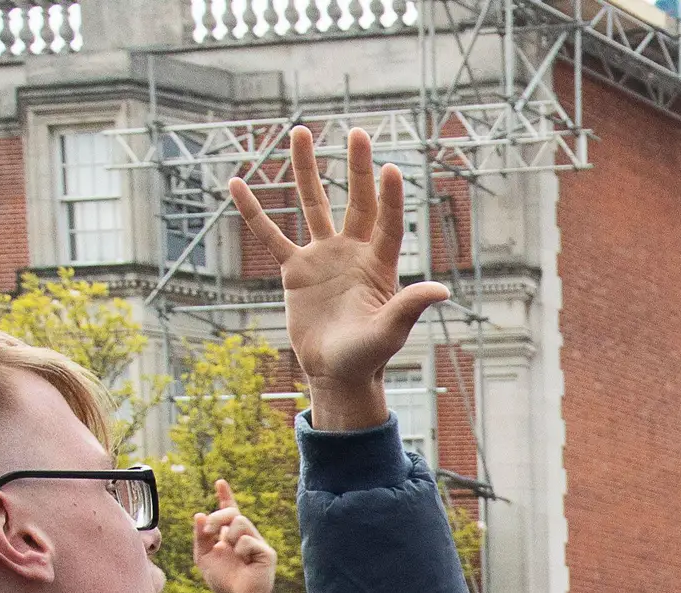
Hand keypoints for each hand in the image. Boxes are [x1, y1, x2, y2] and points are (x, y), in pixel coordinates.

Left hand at [190, 478, 276, 592]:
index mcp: (230, 536)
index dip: (225, 496)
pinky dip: (240, 549)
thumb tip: (199, 514)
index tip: (220, 482)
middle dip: (218, 517)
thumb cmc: (223, 581)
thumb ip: (201, 537)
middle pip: (233, 513)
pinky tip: (244, 561)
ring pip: (241, 522)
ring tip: (230, 551)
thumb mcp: (203, 557)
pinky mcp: (267, 553)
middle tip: (210, 531)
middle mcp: (245, 537)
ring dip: (229, 535)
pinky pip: (248, 540)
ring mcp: (257, 543)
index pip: (229, 511)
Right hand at [234, 126, 449, 432]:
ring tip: (301, 131)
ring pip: (312, 204)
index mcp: (378, 266)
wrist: (337, 373)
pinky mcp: (295, 270)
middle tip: (357, 132)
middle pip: (355, 201)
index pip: (387, 224)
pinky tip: (238, 183)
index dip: (388, 198)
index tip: (389, 168)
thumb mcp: (390, 331)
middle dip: (355, 168)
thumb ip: (409, 306)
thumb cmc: (369, 357)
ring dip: (307, 170)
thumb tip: (443, 290)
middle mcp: (352, 253)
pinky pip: (271, 234)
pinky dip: (254, 212)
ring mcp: (323, 258)